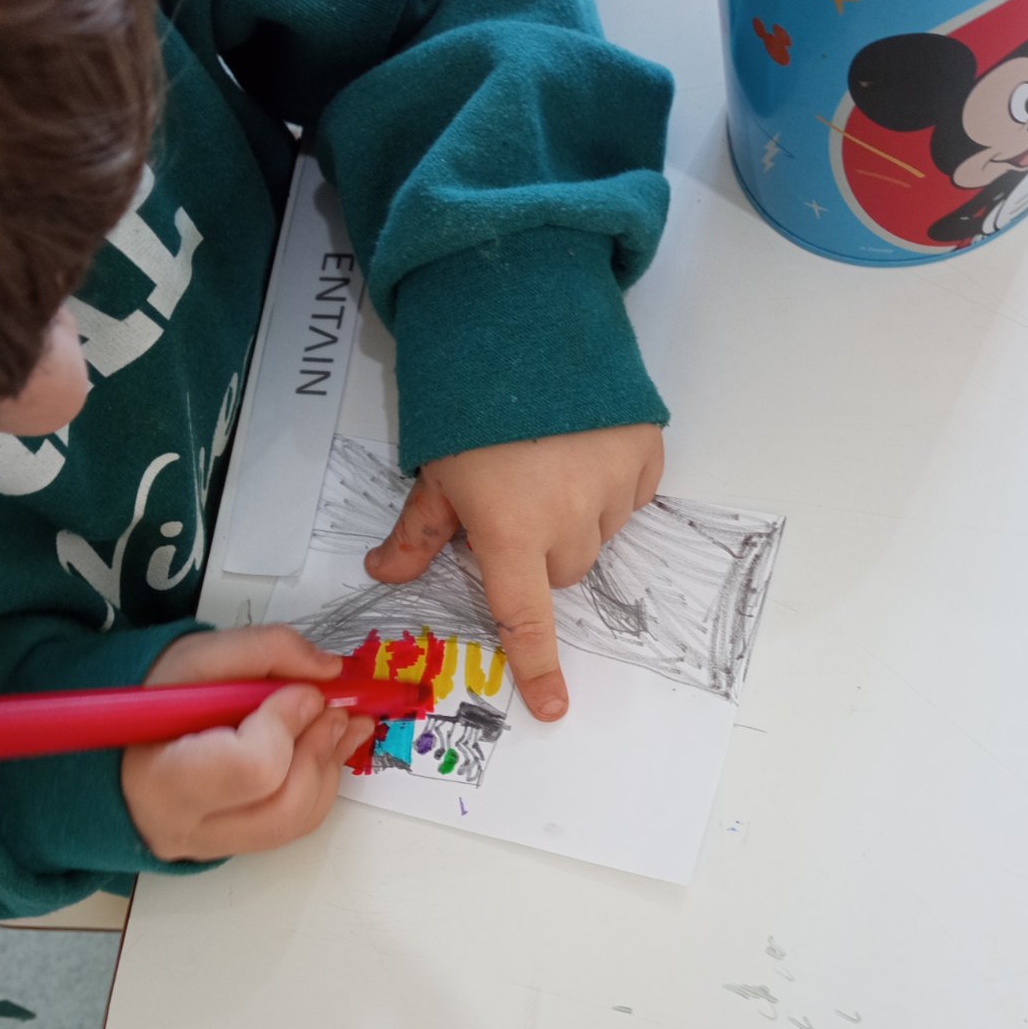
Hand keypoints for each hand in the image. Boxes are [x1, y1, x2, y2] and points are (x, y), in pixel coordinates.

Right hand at [121, 626, 372, 862]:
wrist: (125, 737)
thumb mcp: (199, 655)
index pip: (250, 768)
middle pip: (283, 806)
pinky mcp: (238, 845)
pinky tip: (326, 746)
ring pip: (297, 821)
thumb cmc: (156, 697)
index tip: (301, 692)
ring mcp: (214, 844)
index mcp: (163, 779)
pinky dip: (320, 783)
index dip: (287, 726)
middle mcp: (187, 827)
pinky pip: (295, 825)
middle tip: (335, 710)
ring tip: (340, 724)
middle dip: (320, 750)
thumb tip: (329, 670)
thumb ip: (268, 650)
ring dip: (329, 767)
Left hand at [365, 425, 663, 721]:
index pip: (524, 616)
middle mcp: (568, 521)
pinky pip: (631, 495)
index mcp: (510, 532)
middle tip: (516, 500)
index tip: (555, 708)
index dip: (538, 666)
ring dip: (576, 515)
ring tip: (550, 459)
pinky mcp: (645, 455)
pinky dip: (611, 483)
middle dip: (539, 549)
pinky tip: (583, 446)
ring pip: (597, 534)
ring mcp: (613, 488)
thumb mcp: (435, 470)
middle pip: (561, 570)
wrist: (525, 320)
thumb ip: (417, 531)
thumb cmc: (470, 401)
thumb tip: (382, 575)